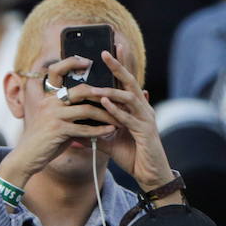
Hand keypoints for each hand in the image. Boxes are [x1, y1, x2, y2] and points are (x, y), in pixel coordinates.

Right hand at [0, 56, 118, 186]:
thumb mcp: (54, 118)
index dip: (71, 62)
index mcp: (48, 96)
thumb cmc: (45, 138)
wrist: (26, 157)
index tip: (88, 61)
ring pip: (87, 110)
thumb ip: (68, 109)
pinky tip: (111, 131)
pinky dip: (100, 130)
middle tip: (118, 98)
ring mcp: (53, 115)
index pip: (56, 70)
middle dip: (102, 94)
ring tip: (120, 119)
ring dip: (106, 115)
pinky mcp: (58, 130)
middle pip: (81, 90)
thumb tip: (92, 103)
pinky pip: (85, 129)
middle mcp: (50, 102)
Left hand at [87, 51, 172, 190]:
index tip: (109, 50)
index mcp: (136, 108)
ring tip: (95, 86)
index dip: (119, 66)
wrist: (150, 175)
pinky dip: (116, 110)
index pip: (126, 83)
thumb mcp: (110, 142)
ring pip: (129, 98)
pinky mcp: (146, 132)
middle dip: (118, 66)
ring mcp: (146, 119)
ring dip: (112, 90)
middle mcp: (143, 109)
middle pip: (131, 82)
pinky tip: (105, 103)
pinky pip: (129, 118)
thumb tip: (74, 131)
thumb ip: (95, 133)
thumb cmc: (133, 156)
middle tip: (105, 51)